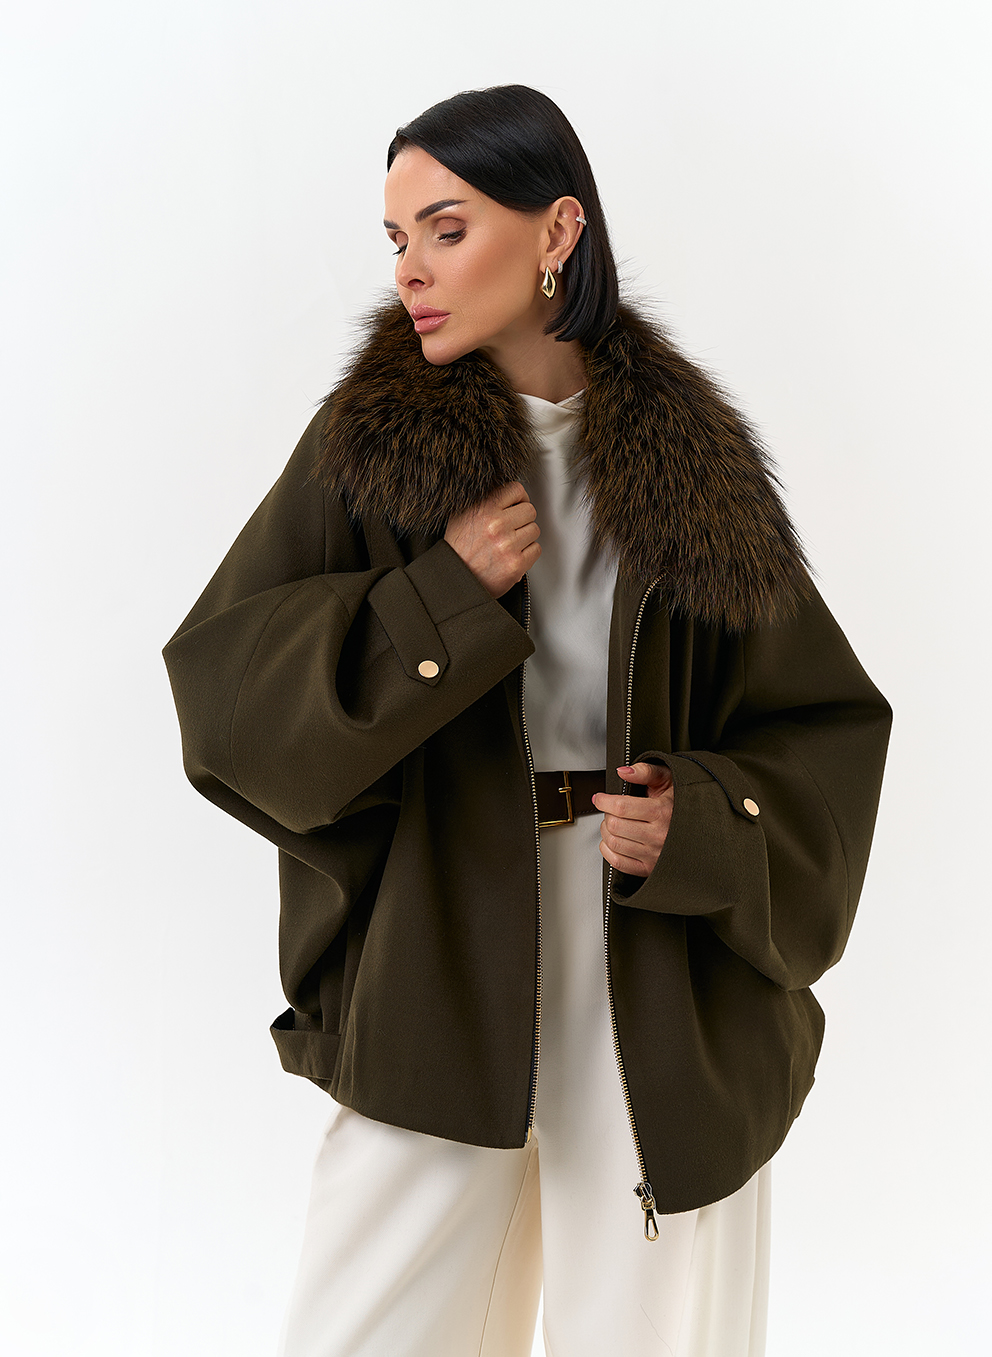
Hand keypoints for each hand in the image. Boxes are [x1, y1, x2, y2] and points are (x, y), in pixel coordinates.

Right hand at [444, 482, 539, 597]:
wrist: (454, 580)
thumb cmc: (458, 550)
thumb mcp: (460, 515)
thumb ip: (483, 501)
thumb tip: (505, 492)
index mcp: (483, 508)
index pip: (516, 489)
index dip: (518, 499)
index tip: (515, 507)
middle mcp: (496, 524)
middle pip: (529, 510)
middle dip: (522, 519)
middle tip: (512, 528)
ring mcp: (507, 545)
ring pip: (534, 530)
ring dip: (525, 537)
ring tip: (509, 543)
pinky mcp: (516, 564)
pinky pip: (536, 549)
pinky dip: (527, 553)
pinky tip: (513, 555)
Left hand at [593, 762, 674, 877]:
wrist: (705, 828)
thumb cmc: (684, 803)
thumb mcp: (669, 779)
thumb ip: (645, 771)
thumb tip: (623, 771)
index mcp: (663, 812)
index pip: (621, 807)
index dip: (604, 800)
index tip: (599, 798)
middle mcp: (660, 835)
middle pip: (615, 825)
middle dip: (606, 814)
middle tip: (610, 809)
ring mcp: (655, 854)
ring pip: (614, 843)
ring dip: (606, 831)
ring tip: (612, 823)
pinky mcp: (650, 868)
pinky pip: (618, 863)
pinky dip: (608, 850)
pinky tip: (613, 841)